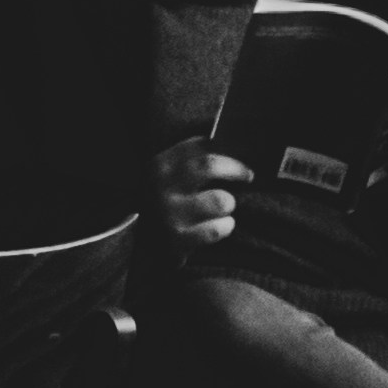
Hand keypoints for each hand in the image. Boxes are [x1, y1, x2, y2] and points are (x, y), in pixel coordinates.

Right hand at [149, 134, 249, 249]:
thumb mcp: (167, 177)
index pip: (200, 145)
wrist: (139, 245)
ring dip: (228, 203)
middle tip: (247, 175)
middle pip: (209, 164)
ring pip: (220, 200)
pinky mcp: (177, 238)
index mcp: (160, 164)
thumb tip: (230, 143)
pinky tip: (222, 225)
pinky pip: (216, 229)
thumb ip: (190, 159)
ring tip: (224, 207)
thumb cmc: (163, 204)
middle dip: (235, 169)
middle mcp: (161, 185)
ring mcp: (168, 213)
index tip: (240, 156)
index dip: (225, 149)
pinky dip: (225, 227)